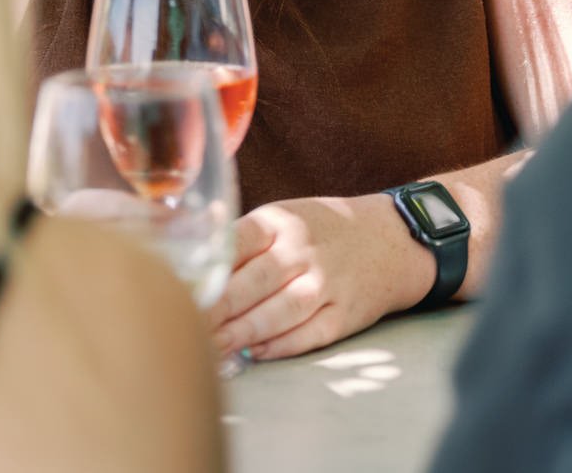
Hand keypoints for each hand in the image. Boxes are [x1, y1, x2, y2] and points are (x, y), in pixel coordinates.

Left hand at [207, 194, 432, 361]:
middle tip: (188, 328)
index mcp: (282, 221)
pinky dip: (281, 347)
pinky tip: (256, 354)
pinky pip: (309, 334)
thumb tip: (187, 251)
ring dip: (244, 334)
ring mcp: (328, 283)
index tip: (180, 291)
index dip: (208, 271)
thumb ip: (241, 237)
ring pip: (280, 313)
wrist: (391, 240)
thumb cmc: (322, 230)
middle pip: (255, 283)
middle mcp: (305, 250)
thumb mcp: (284, 216)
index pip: (238, 243)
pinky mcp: (345, 314)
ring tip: (214, 349)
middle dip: (218, 310)